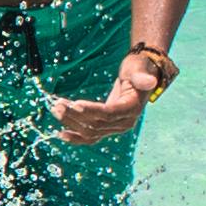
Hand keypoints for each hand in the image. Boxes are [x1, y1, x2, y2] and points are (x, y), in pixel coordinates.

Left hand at [49, 51, 170, 145]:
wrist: (140, 74)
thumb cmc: (138, 68)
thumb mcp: (139, 68)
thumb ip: (142, 77)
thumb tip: (149, 81)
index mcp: (132, 109)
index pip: (109, 113)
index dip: (91, 110)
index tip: (74, 104)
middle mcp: (124, 123)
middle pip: (96, 124)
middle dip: (74, 115)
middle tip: (57, 105)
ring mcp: (115, 128)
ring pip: (90, 131)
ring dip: (70, 123)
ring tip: (55, 110)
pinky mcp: (107, 128)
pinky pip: (90, 137)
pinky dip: (75, 137)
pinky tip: (61, 134)